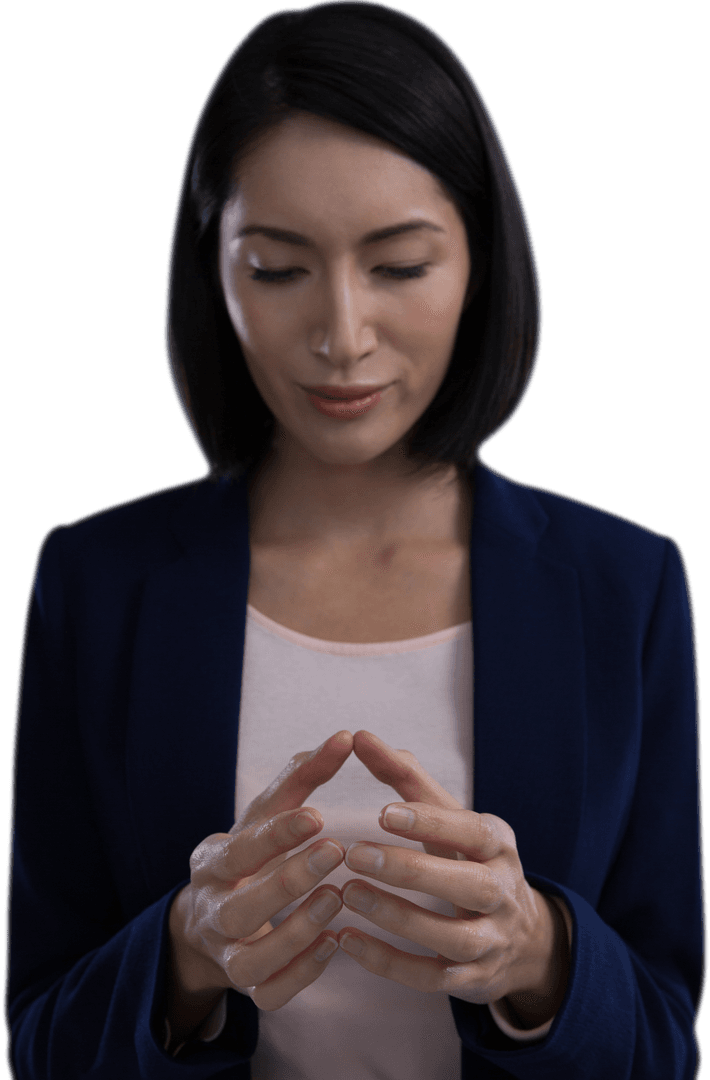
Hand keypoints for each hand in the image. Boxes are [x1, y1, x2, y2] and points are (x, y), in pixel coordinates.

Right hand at [167, 730, 353, 1041]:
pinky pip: (270, 994)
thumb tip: (344, 736)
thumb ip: (302, 778)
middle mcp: (212, 912)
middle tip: (334, 852)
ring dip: (295, 931)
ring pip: (252, 960)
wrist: (208, 919)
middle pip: (239, 908)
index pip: (242, 849)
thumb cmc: (249, 853)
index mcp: (212, 863)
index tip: (318, 814)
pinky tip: (335, 944)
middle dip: (286, 882)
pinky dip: (301, 974)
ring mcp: (228, 955)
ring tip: (337, 899)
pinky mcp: (249, 988)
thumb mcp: (265, 814)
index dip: (277, 834)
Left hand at [336, 731, 569, 1026]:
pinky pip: (430, 978)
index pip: (470, 831)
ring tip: (346, 893)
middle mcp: (502, 892)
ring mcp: (491, 941)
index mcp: (497, 844)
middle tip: (355, 854)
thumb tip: (360, 737)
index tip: (385, 811)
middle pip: (465, 885)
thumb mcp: (452, 819)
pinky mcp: (472, 981)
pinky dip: (387, 963)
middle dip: (410, 870)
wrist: (522, 938)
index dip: (430, 822)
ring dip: (395, 917)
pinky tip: (345, 939)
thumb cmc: (470, 860)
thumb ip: (407, 780)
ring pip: (448, 938)